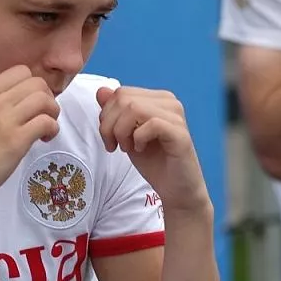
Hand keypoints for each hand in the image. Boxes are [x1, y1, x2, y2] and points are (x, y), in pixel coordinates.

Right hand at [0, 65, 59, 213]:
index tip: (32, 102)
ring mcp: (5, 120)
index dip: (33, 85)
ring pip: (44, 99)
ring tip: (46, 128)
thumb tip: (16, 99)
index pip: (20, 71)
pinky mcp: (16, 140)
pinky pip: (47, 122)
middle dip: (47, 97)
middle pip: (37, 83)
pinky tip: (44, 138)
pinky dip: (52, 129)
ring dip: (52, 112)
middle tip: (43, 115)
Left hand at [96, 86, 210, 215]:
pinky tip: (141, 149)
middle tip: (115, 146)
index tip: (109, 138)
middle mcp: (169, 102)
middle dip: (110, 125)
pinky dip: (138, 138)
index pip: (121, 93)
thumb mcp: (126, 135)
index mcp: (157, 99)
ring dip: (122, 132)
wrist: (176, 189)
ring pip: (134, 108)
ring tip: (127, 148)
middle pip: (124, 99)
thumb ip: (115, 113)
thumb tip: (101, 91)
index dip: (106, 115)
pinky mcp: (180, 133)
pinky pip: (151, 124)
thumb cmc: (154, 162)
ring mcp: (176, 116)